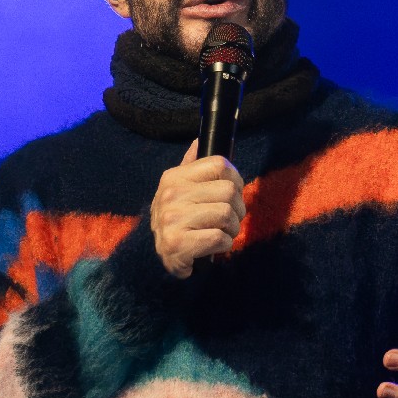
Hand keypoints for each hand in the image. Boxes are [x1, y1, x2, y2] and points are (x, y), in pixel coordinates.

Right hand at [151, 143, 245, 278]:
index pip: (219, 164)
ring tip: (222, 232)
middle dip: (237, 209)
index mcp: (174, 178)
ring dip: (232, 228)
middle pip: (228, 191)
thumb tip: (199, 141)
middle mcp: (170, 195)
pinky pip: (219, 238)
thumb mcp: (178, 189)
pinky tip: (214, 246)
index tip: (232, 193)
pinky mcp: (177, 244)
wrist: (160, 257)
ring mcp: (172, 220)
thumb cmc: (178, 219)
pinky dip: (224, 244)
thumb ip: (191, 166)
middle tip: (229, 219)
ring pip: (226, 214)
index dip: (235, 179)